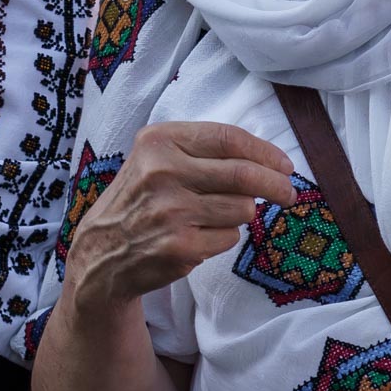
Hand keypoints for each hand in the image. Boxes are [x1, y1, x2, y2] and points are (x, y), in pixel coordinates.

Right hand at [65, 121, 295, 309]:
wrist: (101, 252)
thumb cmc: (140, 199)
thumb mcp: (156, 159)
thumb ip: (202, 151)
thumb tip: (268, 159)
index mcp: (158, 141)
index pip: (228, 138)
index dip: (265, 151)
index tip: (285, 164)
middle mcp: (162, 172)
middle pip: (244, 174)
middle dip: (277, 185)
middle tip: (289, 192)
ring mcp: (171, 211)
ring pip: (242, 209)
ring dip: (240, 214)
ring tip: (213, 216)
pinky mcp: (180, 246)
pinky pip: (230, 238)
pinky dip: (223, 238)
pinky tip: (197, 236)